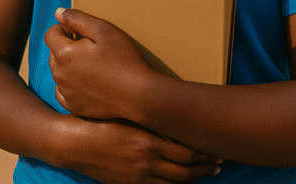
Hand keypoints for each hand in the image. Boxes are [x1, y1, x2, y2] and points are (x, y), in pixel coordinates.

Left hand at [45, 7, 151, 120]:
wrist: (139, 95)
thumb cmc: (123, 59)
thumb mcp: (103, 30)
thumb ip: (77, 18)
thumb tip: (58, 13)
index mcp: (64, 54)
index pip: (50, 34)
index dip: (64, 28)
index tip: (81, 32)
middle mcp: (60, 75)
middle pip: (54, 53)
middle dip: (67, 46)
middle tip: (92, 48)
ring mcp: (66, 93)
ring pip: (59, 72)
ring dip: (69, 65)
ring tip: (93, 65)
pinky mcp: (74, 108)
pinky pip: (63, 92)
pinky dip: (71, 85)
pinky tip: (87, 82)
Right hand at [66, 117, 221, 183]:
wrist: (77, 143)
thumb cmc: (101, 123)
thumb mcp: (129, 118)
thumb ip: (151, 124)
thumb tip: (174, 126)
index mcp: (147, 141)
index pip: (185, 151)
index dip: (203, 153)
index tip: (215, 149)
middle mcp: (146, 161)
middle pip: (185, 171)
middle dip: (204, 167)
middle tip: (218, 163)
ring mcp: (138, 177)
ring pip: (175, 183)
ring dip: (193, 179)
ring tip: (206, 173)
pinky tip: (180, 183)